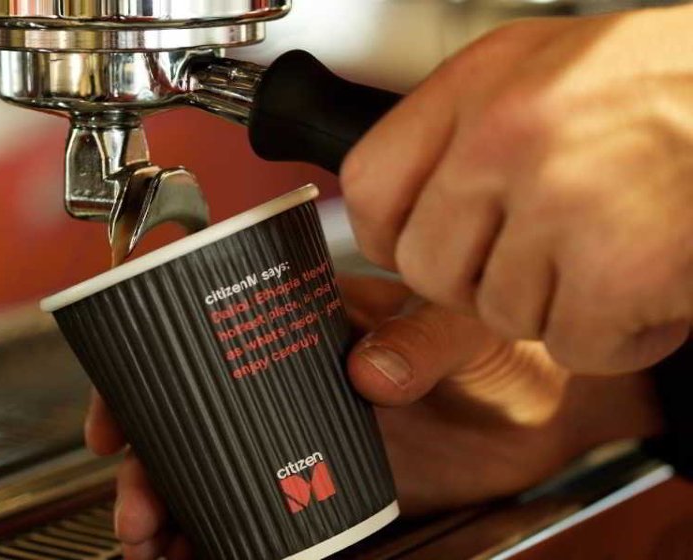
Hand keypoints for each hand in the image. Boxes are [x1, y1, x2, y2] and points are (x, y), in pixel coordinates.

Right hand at [86, 275, 662, 556]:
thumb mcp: (465, 326)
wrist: (546, 411)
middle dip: (155, 452)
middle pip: (203, 410)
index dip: (156, 363)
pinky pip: (271, 512)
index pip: (217, 330)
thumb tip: (366, 369)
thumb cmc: (507, 346)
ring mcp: (312, 434)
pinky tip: (202, 555)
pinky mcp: (338, 485)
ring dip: (181, 502)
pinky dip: (233, 535)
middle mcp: (300, 378)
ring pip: (225, 466)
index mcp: (316, 324)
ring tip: (156, 540)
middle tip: (135, 495)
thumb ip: (421, 339)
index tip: (122, 402)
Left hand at [341, 6, 692, 373]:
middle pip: (428, 269)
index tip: (421, 245)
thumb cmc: (662, 90)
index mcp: (478, 86)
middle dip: (479, 282)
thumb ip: (460, 138)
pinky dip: (614, 334)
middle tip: (539, 255)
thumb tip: (401, 206)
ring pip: (501, 313)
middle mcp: (506, 136)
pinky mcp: (615, 264)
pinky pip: (572, 344)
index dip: (388, 237)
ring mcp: (559, 199)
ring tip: (607, 251)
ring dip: (558, 303)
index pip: (369, 187)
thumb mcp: (539, 76)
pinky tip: (643, 284)